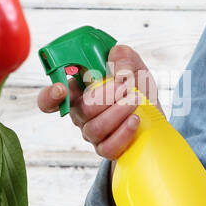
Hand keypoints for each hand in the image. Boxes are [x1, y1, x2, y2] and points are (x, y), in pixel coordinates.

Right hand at [35, 44, 161, 159]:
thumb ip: (123, 56)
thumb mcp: (133, 66)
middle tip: (124, 86)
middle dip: (105, 96)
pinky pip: (108, 147)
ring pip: (95, 127)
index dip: (50, 95)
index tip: (61, 89)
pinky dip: (124, 132)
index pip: (50, 98)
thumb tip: (116, 59)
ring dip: (118, 111)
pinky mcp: (105, 148)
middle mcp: (80, 113)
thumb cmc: (137, 90)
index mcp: (78, 92)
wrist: (155, 116)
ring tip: (136, 99)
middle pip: (81, 109)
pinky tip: (135, 120)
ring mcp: (92, 133)